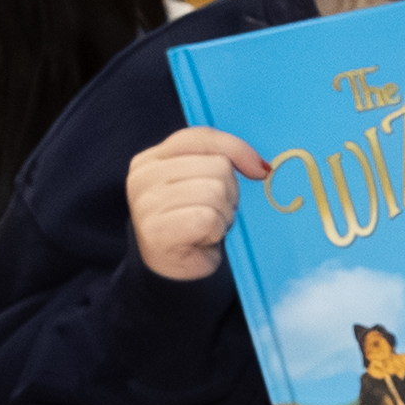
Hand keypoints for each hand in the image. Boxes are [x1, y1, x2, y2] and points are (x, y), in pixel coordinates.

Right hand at [126, 127, 266, 282]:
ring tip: (210, 224)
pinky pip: (207, 218)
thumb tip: (262, 167)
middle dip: (230, 192)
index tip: (258, 170)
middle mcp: (143, 177)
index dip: (237, 149)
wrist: (178, 268)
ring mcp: (146, 204)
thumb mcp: (206, 181)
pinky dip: (216, 229)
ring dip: (224, 213)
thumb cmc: (196, 220)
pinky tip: (204, 237)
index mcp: (151, 159)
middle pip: (217, 166)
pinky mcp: (156, 231)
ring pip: (215, 190)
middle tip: (216, 211)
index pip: (202, 136)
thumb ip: (223, 160)